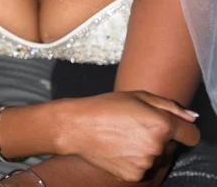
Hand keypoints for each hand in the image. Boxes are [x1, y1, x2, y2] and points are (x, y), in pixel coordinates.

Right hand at [54, 90, 199, 181]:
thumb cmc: (107, 106)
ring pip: (158, 157)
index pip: (192, 135)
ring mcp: (146, 164)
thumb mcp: (139, 95)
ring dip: (149, 148)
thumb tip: (191, 117)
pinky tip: (121, 147)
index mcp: (161, 124)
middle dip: (162, 136)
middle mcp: (157, 146)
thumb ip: (170, 106)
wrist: (79, 126)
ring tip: (126, 135)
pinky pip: (145, 168)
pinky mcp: (134, 176)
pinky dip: (137, 159)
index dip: (183, 129)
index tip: (172, 126)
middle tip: (138, 125)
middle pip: (173, 145)